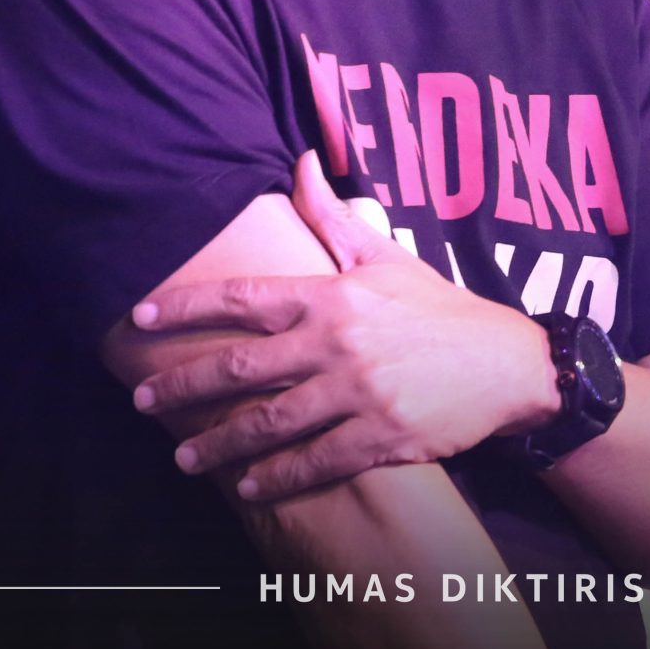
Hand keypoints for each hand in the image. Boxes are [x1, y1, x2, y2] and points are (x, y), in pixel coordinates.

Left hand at [128, 152, 556, 502]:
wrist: (508, 364)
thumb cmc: (439, 309)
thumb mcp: (386, 255)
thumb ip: (333, 216)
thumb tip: (302, 161)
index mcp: (333, 295)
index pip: (245, 296)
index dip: (188, 304)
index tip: (141, 314)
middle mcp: (338, 343)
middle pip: (243, 366)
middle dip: (184, 384)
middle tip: (142, 400)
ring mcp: (359, 393)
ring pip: (272, 422)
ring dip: (220, 444)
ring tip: (183, 457)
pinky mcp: (382, 437)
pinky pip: (317, 462)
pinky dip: (278, 477)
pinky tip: (248, 487)